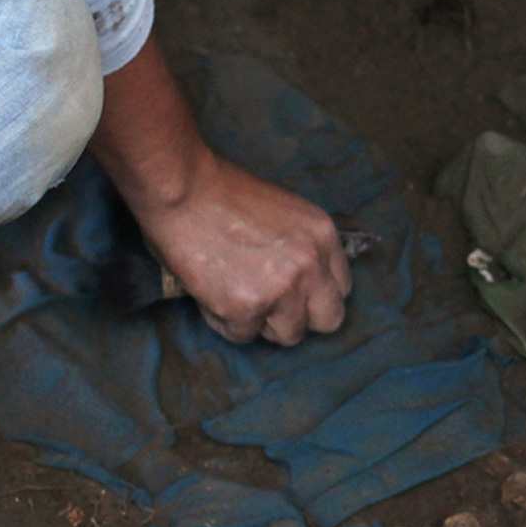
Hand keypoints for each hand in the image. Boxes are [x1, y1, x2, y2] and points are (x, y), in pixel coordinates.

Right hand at [136, 150, 352, 345]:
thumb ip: (302, 248)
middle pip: (328, 320)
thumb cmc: (225, 195)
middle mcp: (311, 265)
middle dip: (301, 318)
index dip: (315, 295)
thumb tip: (303, 284)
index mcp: (323, 237)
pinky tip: (212, 293)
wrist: (184, 191)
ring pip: (287, 335)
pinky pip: (243, 335)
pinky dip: (225, 321)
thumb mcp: (287, 214)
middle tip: (271, 307)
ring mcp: (281, 289)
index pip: (341, 288)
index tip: (295, 294)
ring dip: (262, 322)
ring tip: (235, 294)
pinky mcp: (246, 307)